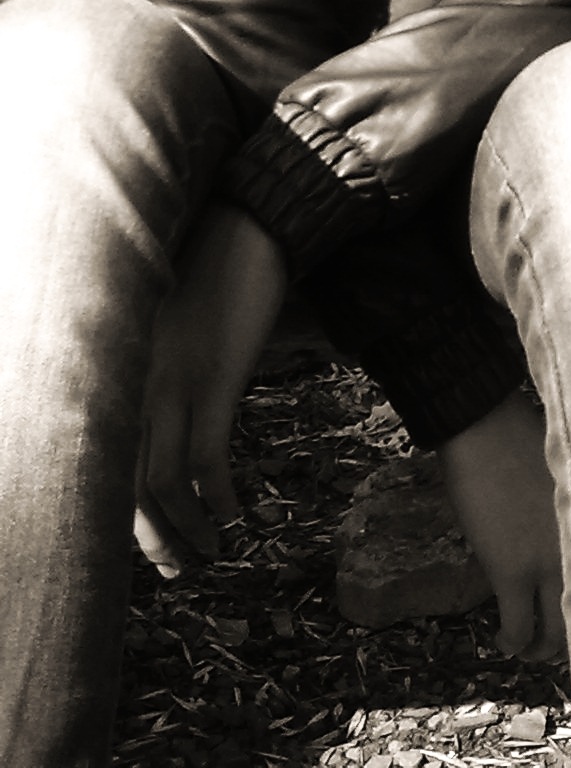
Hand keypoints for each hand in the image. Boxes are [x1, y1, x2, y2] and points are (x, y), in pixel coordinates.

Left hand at [134, 201, 287, 576]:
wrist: (249, 223)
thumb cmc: (210, 270)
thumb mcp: (165, 326)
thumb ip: (152, 370)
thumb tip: (160, 420)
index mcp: (117, 367)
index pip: (96, 460)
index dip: (120, 516)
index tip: (148, 545)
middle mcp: (133, 380)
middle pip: (121, 485)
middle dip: (150, 541)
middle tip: (179, 571)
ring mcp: (172, 379)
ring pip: (160, 482)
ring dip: (186, 531)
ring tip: (210, 553)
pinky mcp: (215, 376)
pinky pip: (209, 455)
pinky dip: (220, 497)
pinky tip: (238, 515)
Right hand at [438, 387, 564, 662]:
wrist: (486, 425)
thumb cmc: (521, 436)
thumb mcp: (565, 479)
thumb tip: (564, 537)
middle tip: (554, 643)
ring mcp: (548, 564)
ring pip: (555, 632)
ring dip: (540, 649)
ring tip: (527, 649)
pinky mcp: (512, 571)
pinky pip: (517, 625)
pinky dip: (512, 642)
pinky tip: (504, 642)